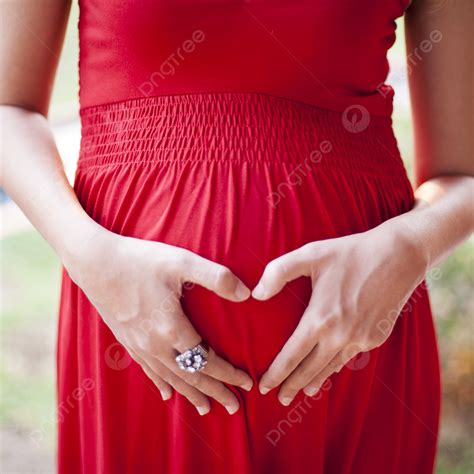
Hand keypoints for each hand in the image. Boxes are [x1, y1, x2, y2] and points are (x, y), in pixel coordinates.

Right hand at [63, 224, 252, 414]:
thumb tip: (246, 294)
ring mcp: (139, 345)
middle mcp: (155, 345)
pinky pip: (148, 370)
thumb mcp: (181, 262)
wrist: (95, 262)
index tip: (247, 383)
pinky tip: (166, 394)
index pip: (207, 360)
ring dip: (190, 394)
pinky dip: (161, 384)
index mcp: (172, 328)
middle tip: (233, 408)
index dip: (228, 374)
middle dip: (215, 392)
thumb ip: (216, 277)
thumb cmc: (140, 260)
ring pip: (170, 378)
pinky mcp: (126, 341)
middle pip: (191, 376)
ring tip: (206, 409)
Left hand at [253, 223, 427, 404]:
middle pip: (310, 370)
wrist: (399, 255)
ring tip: (304, 392)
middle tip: (279, 400)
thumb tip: (256, 294)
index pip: (291, 356)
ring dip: (315, 382)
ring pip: (331, 368)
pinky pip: (350, 357)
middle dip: (292, 386)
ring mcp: (361, 339)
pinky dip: (336, 367)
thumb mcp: (310, 254)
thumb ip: (278, 272)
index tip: (263, 387)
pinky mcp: (376, 337)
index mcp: (321, 318)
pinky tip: (330, 368)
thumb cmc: (350, 253)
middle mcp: (341, 335)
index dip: (276, 373)